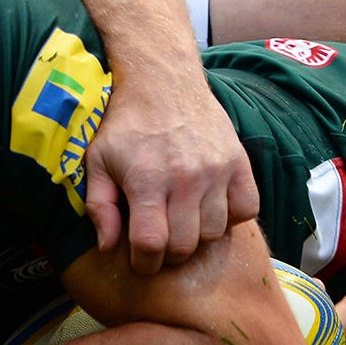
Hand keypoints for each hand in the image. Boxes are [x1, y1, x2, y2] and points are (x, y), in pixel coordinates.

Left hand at [82, 70, 260, 274]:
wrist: (163, 81)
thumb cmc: (126, 124)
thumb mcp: (97, 161)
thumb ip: (100, 207)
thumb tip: (108, 247)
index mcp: (147, 180)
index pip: (151, 245)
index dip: (143, 263)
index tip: (141, 260)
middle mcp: (185, 178)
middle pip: (184, 246)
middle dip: (169, 254)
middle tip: (161, 241)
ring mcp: (216, 170)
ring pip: (215, 233)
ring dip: (198, 236)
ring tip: (183, 220)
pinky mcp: (239, 162)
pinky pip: (247, 209)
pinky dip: (231, 216)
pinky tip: (211, 206)